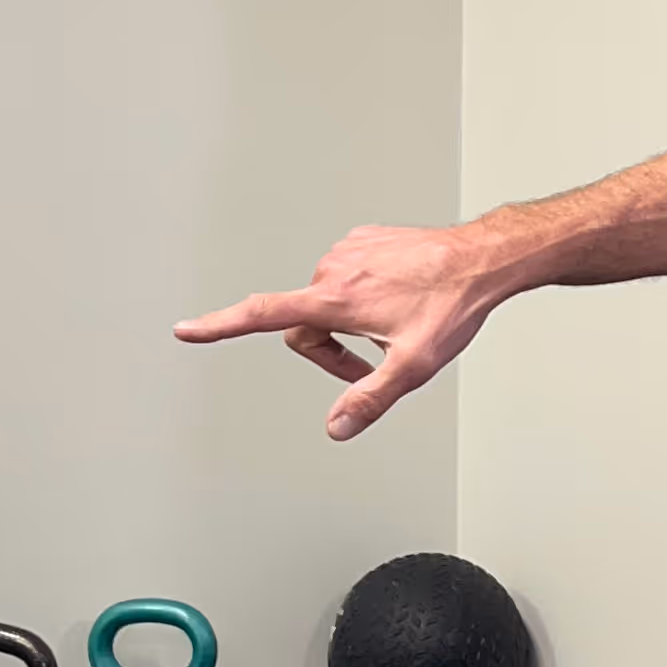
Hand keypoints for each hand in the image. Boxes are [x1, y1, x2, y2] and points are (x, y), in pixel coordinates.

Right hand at [177, 222, 505, 439]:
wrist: (480, 258)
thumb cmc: (451, 306)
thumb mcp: (414, 365)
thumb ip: (371, 398)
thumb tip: (337, 427)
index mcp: (336, 298)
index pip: (263, 315)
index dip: (220, 327)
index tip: (186, 330)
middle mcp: (334, 268)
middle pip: (303, 325)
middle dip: (330, 351)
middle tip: (375, 361)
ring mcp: (348, 251)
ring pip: (323, 303)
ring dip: (347, 323)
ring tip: (393, 323)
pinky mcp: (362, 239)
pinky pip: (344, 279)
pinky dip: (361, 297)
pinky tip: (397, 299)